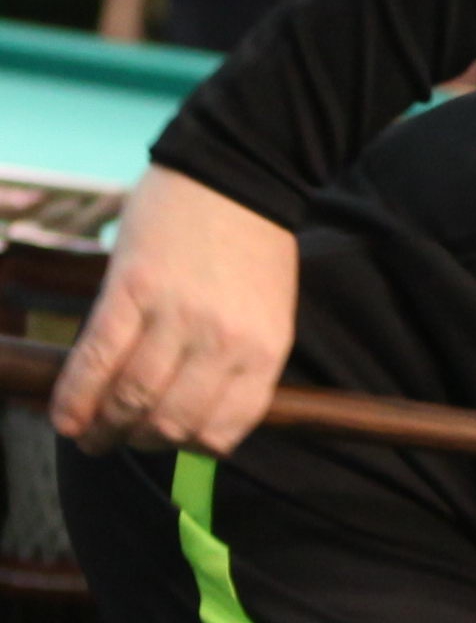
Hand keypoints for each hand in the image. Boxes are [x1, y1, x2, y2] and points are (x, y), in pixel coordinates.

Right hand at [51, 164, 298, 456]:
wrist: (238, 173)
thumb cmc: (251, 244)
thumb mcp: (266, 312)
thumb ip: (237, 360)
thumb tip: (193, 412)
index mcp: (265, 352)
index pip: (224, 429)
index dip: (189, 449)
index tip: (166, 446)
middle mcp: (224, 342)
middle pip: (172, 422)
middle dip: (139, 442)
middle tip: (115, 442)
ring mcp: (177, 317)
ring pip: (131, 398)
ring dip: (102, 428)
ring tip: (87, 435)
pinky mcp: (132, 291)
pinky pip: (97, 359)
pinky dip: (76, 396)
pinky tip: (62, 417)